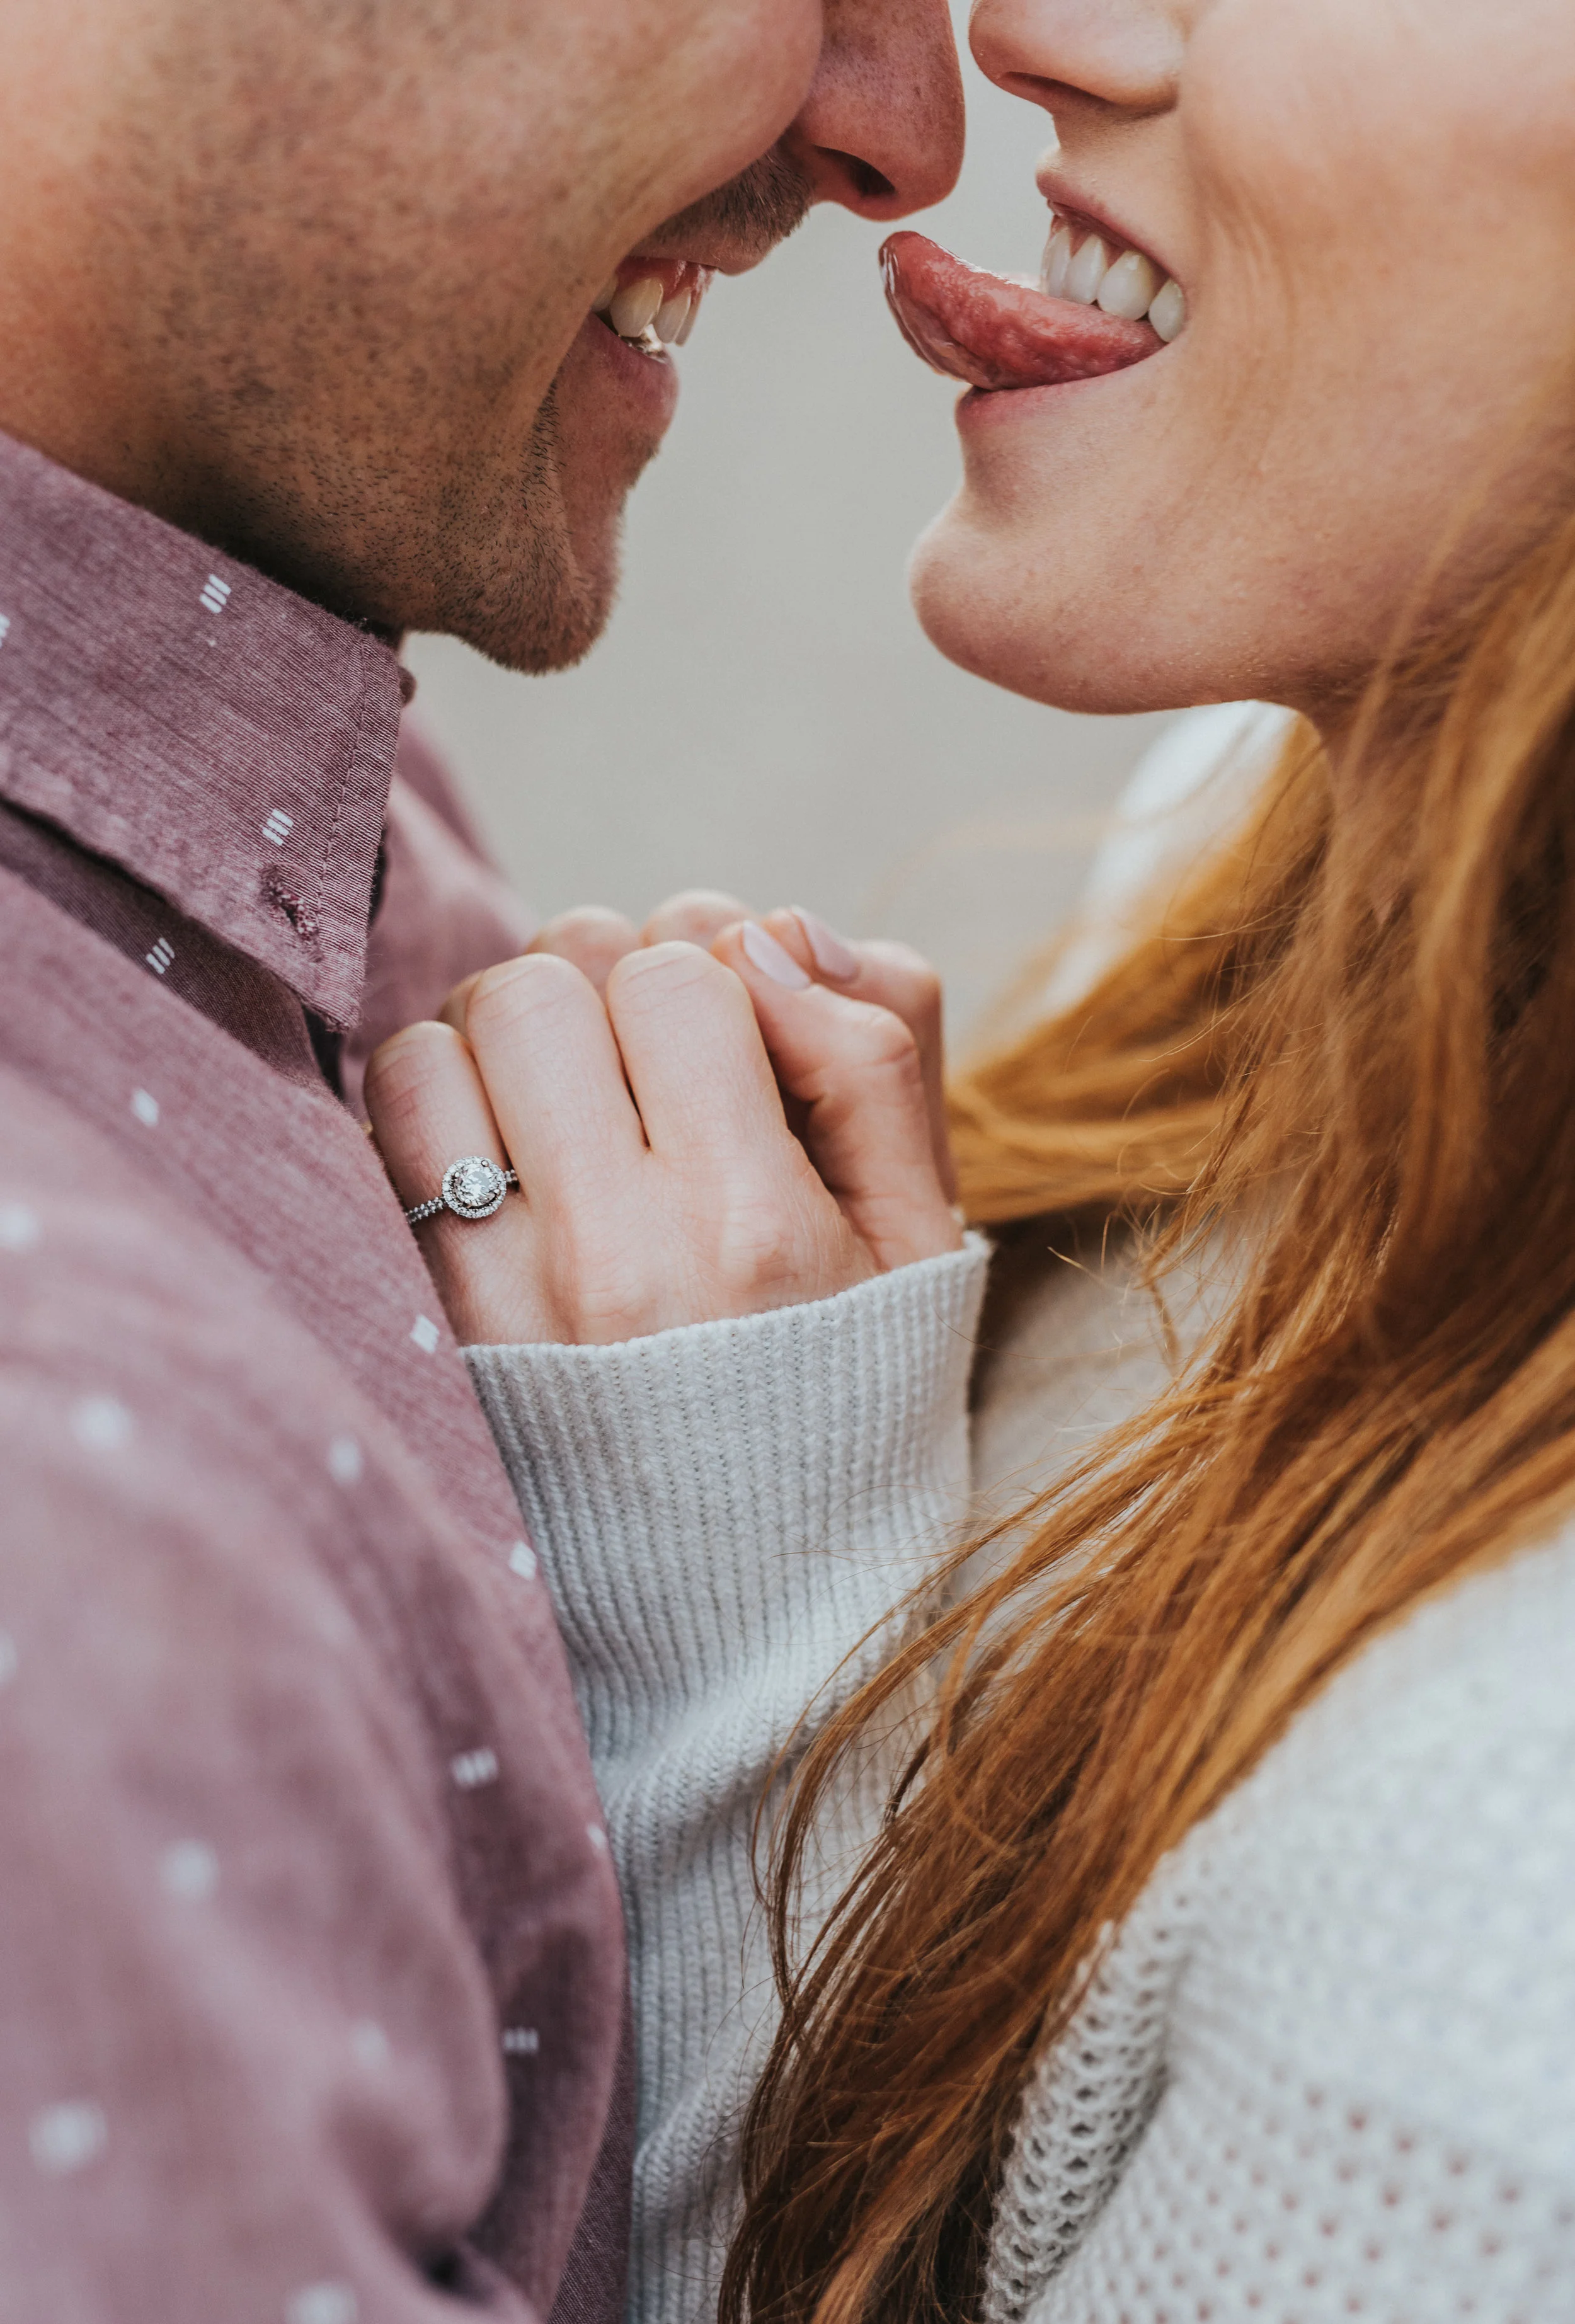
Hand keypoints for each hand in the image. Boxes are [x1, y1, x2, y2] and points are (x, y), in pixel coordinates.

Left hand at [364, 909, 959, 1347]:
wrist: (747, 1619)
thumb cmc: (845, 1404)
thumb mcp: (923, 1239)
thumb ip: (881, 1056)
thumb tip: (775, 931)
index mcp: (762, 1226)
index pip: (681, 969)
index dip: (705, 971)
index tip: (728, 1042)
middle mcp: (623, 1258)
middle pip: (548, 985)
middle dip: (593, 991)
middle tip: (637, 1066)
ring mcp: (507, 1299)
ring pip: (447, 1040)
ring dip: (500, 1042)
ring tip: (560, 1104)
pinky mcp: (435, 1329)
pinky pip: (386, 1134)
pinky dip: (434, 1107)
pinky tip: (501, 1156)